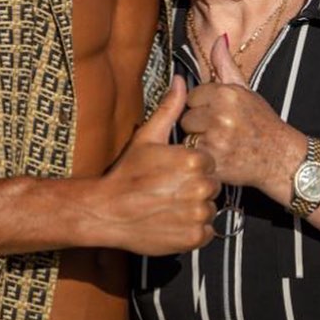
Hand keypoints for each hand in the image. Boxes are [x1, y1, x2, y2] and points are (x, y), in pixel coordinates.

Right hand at [98, 76, 219, 254]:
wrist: (107, 211)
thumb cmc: (127, 173)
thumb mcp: (147, 137)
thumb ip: (170, 108)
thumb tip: (181, 81)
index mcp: (193, 160)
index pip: (208, 162)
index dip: (192, 167)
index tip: (173, 171)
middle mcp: (200, 187)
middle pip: (211, 185)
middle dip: (195, 187)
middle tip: (170, 189)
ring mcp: (198, 215)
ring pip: (210, 208)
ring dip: (195, 208)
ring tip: (169, 204)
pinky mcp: (194, 238)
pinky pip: (207, 231)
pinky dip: (194, 229)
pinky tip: (173, 220)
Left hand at [182, 38, 301, 197]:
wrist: (281, 157)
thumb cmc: (262, 124)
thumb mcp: (246, 90)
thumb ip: (226, 65)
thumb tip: (219, 39)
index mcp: (227, 94)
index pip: (193, 95)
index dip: (203, 105)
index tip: (218, 112)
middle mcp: (221, 115)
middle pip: (187, 117)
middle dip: (199, 124)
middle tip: (220, 129)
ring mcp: (217, 139)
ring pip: (188, 136)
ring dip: (199, 141)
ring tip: (219, 141)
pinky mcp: (214, 160)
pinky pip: (193, 154)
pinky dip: (202, 156)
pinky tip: (218, 154)